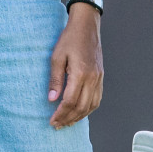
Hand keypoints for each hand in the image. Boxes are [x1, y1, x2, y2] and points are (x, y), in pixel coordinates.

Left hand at [48, 4, 102, 127]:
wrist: (87, 26)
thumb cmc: (69, 39)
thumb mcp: (57, 57)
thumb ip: (55, 79)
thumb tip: (51, 99)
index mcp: (80, 73)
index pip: (70, 101)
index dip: (61, 113)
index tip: (52, 121)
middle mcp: (92, 78)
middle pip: (81, 107)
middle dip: (68, 119)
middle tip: (57, 125)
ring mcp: (98, 78)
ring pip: (91, 105)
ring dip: (79, 117)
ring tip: (67, 122)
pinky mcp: (100, 76)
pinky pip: (97, 98)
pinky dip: (88, 109)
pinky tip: (79, 112)